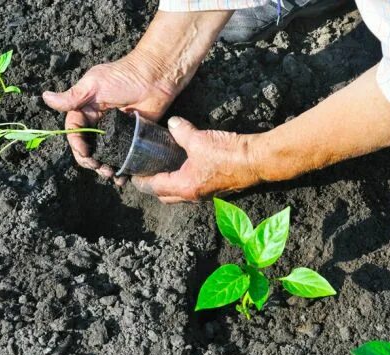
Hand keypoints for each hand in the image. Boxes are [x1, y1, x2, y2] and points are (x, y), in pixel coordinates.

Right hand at [42, 51, 176, 184]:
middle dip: (89, 160)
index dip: (76, 144)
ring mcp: (116, 132)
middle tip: (97, 166)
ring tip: (109, 173)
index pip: (75, 131)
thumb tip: (45, 98)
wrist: (156, 77)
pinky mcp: (132, 138)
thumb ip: (73, 97)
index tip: (84, 152)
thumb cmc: (124, 76)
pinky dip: (121, 168)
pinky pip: (123, 156)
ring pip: (104, 154)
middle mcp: (99, 123)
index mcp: (87, 109)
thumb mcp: (94, 85)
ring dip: (103, 167)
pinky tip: (121, 177)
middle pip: (88, 146)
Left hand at [131, 117, 260, 202]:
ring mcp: (206, 194)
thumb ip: (182, 132)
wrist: (257, 160)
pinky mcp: (217, 188)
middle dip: (154, 186)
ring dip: (171, 183)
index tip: (133, 172)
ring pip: (180, 193)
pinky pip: (194, 187)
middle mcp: (194, 195)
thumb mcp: (199, 139)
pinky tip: (187, 164)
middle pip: (165, 196)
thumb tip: (173, 124)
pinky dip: (186, 179)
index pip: (154, 187)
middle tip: (147, 170)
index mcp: (185, 187)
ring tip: (164, 166)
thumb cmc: (229, 154)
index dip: (141, 180)